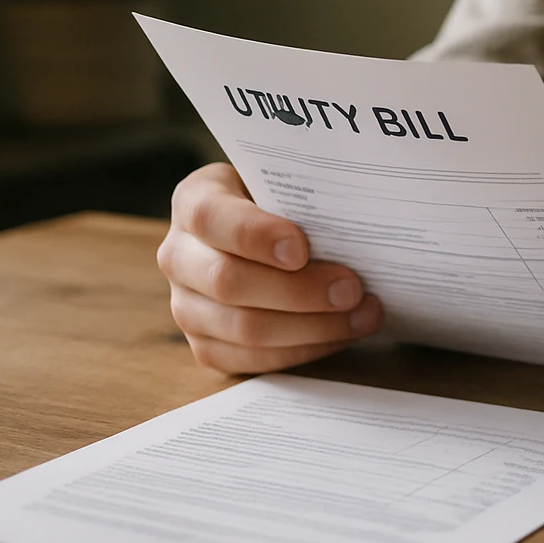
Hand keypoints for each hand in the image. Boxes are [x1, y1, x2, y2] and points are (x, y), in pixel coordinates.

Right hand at [157, 163, 382, 372]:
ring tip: (364, 314)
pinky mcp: (206, 346)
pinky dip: (305, 350)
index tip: (302, 248)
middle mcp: (179, 256)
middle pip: (228, 282)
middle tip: (353, 288)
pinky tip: (343, 333)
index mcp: (193, 202)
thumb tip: (356, 216)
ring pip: (244, 329)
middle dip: (299, 290)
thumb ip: (305, 193)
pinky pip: (253, 360)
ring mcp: (186, 306)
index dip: (255, 236)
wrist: (267, 233)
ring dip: (313, 326)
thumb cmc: (285, 203)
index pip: (210, 218)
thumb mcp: (286, 182)